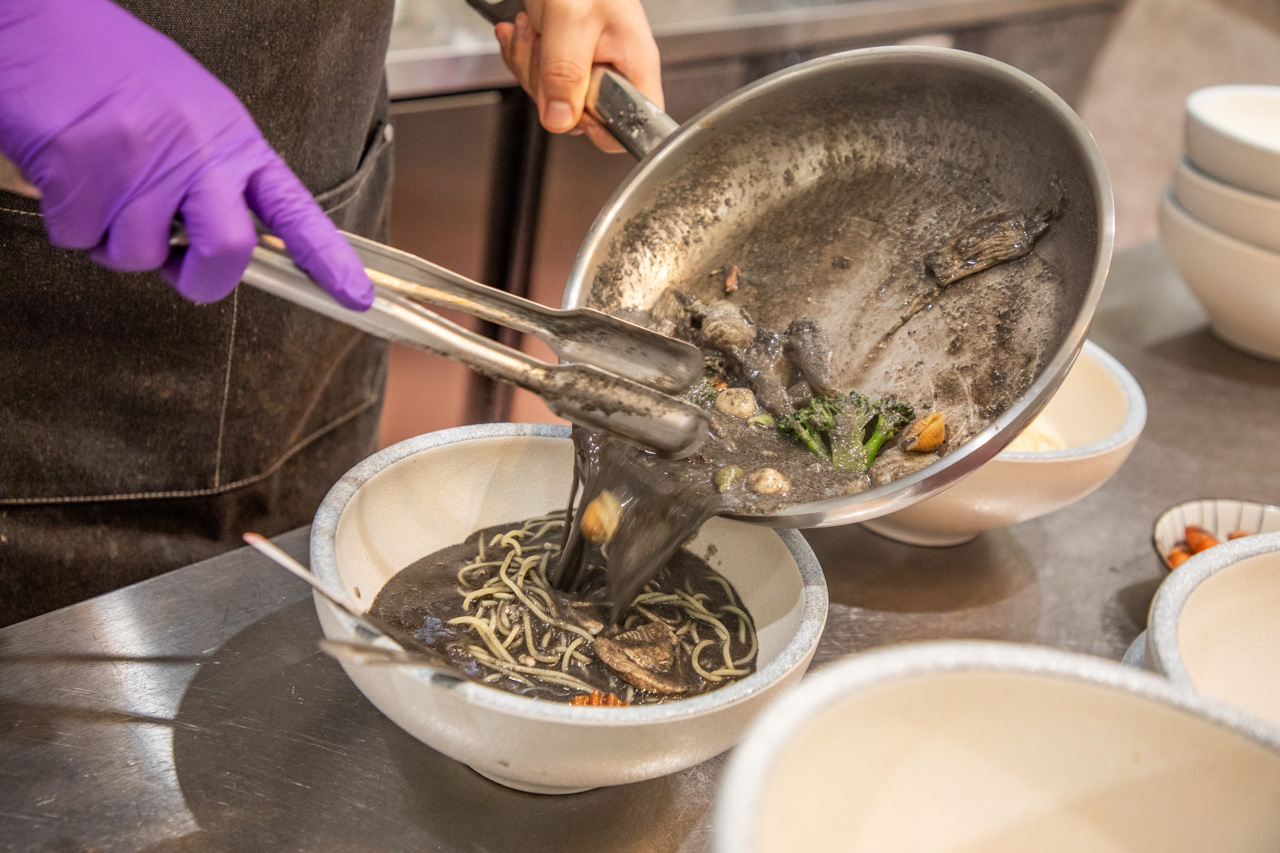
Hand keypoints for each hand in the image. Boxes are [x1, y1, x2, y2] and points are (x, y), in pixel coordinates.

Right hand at [0, 0, 373, 308]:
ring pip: (136, 256)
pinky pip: (76, 239)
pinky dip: (65, 220)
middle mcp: (197, 151)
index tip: (357, 297)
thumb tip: (221, 250)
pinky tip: (63, 172)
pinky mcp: (82, 169)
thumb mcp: (192, 115)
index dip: (329, 260)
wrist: (39, 20)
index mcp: (232, 141)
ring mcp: (141, 161)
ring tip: (99, 182)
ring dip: (110, 239)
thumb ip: (215, 178)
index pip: (294, 210)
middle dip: (198, 278)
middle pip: (227, 253)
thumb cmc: (114, 71)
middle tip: (169, 262)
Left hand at [494, 0, 662, 153]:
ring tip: (534, 30)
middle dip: (548, 88)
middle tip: (545, 48)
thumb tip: (559, 121)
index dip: (599, 127)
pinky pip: (537, 80)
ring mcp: (588, 67)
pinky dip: (522, 56)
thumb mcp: (569, 20)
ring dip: (530, 66)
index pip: (632, 127)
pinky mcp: (564, 60)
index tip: (573, 103)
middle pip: (581, 118)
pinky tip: (523, 30)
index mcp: (633, 66)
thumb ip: (564, 73)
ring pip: (553, 101)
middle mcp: (614, 71)